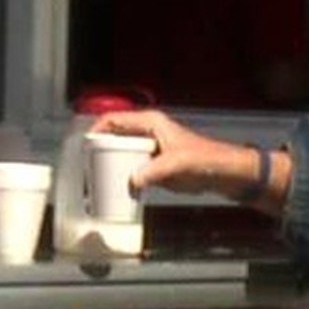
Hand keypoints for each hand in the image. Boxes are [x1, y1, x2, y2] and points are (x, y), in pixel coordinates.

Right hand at [91, 110, 259, 198]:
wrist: (224, 172)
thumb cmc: (205, 159)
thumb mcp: (177, 164)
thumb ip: (154, 172)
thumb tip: (132, 182)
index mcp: (151, 122)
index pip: (114, 119)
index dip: (96, 130)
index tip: (83, 146)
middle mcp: (148, 132)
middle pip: (114, 136)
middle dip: (99, 150)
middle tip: (86, 167)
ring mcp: (151, 149)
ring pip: (122, 153)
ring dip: (110, 164)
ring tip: (95, 179)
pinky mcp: (156, 164)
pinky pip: (133, 168)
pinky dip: (123, 176)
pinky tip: (115, 188)